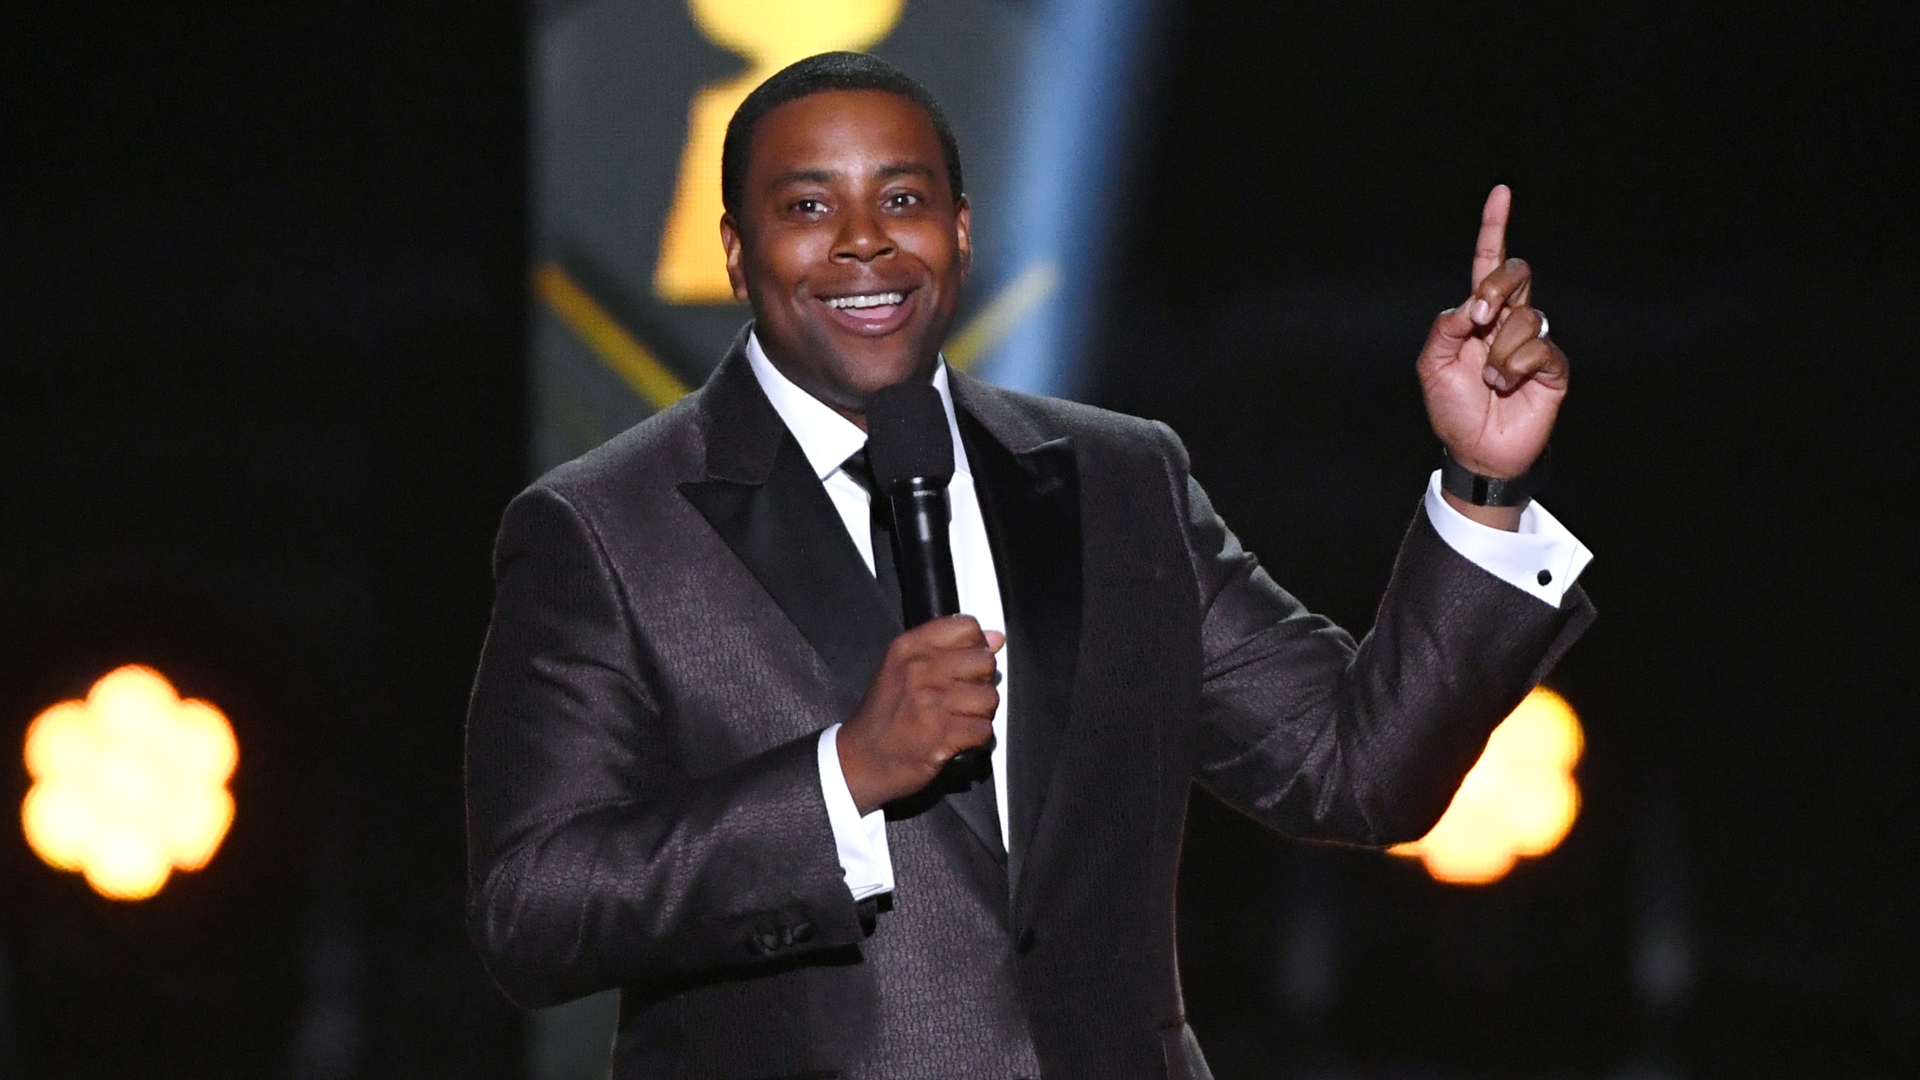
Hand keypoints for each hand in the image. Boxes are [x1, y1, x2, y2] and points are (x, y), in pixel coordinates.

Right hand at [837, 615, 1002, 815]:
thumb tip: (997, 638)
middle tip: (961, 697)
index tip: (964, 666)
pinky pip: (984, 729)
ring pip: (989, 697)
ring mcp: (930, 702)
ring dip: (980, 713)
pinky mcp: (941, 734)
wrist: (861, 759)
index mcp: (909, 647)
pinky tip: (956, 737)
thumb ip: (950, 649)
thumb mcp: (904, 669)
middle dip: (981, 682)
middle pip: (985, 662)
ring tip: (957, 719)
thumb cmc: (885, 715)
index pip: (968, 628)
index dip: (975, 647)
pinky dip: (976, 738)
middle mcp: (919, 669)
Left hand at [1416, 185, 1568, 524]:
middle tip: (1478, 318)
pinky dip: (1515, 368)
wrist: (1475, 450)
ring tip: (1490, 380)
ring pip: (1525, 317)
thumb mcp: (1431, 365)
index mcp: (1478, 314)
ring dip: (1498, 352)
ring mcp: (1533, 342)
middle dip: (1496, 288)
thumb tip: (1472, 304)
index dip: (1495, 228)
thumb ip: (1444, 328)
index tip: (1501, 193)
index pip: (1489, 263)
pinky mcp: (1553, 366)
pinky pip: (1538, 349)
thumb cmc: (1452, 408)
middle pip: (1516, 274)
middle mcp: (1508, 320)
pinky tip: (1507, 386)